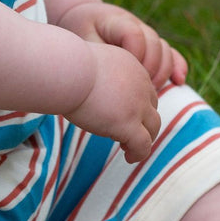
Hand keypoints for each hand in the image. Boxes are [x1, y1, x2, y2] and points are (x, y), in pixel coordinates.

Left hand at [57, 2, 187, 89]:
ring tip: (150, 91)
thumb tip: (105, 80)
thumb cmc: (79, 31)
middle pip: (154, 44)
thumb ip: (96, 56)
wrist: (83, 17)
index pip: (133, 34)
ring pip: (165, 50)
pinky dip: (177, 67)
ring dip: (162, 72)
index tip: (123, 74)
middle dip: (149, 69)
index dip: (133, 55)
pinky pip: (170, 53)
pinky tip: (179, 82)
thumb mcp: (81, 41)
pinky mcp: (151, 44)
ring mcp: (146, 34)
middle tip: (136, 90)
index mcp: (116, 20)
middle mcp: (136, 25)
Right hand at [64, 42, 161, 162]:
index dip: (136, 105)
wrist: (66, 71)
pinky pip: (143, 145)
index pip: (144, 89)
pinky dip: (139, 153)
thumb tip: (85, 82)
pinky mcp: (128, 124)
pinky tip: (128, 157)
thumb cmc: (66, 66)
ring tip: (127, 148)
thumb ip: (98, 73)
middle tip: (125, 132)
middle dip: (142, 121)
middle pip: (152, 108)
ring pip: (153, 127)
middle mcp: (140, 85)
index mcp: (131, 67)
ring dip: (144, 138)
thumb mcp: (90, 62)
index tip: (121, 114)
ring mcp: (137, 105)